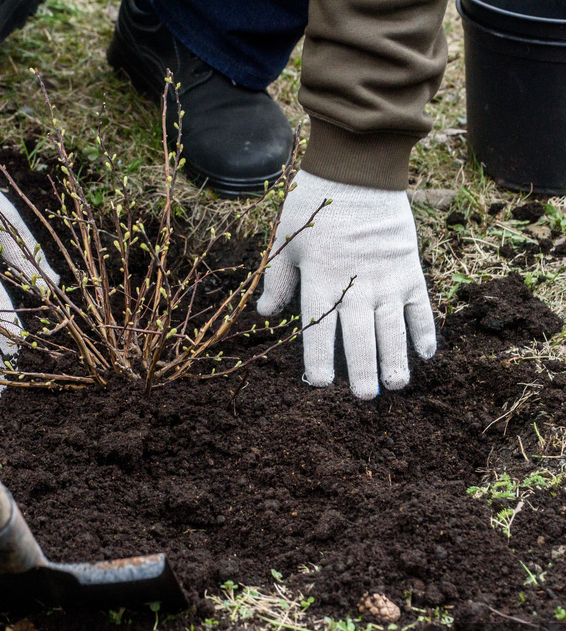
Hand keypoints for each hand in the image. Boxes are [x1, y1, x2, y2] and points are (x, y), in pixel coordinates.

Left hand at [257, 170, 435, 398]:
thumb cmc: (312, 205)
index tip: (320, 384)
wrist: (358, 171)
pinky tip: (425, 354)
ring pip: (391, 328)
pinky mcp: (409, 268)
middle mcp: (354, 286)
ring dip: (395, 359)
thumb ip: (278, 280)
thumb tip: (268, 314)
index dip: (320, 360)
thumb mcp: (284, 241)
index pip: (319, 331)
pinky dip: (424, 329)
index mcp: (320, 281)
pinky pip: (419, 305)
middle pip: (359, 337)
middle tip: (364, 396)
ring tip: (395, 385)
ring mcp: (385, 278)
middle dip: (362, 370)